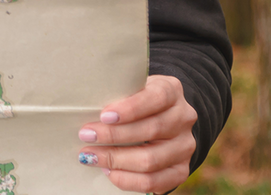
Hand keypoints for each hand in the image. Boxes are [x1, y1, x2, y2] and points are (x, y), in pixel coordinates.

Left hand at [76, 74, 196, 192]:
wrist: (162, 117)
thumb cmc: (137, 100)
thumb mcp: (132, 87)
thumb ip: (118, 94)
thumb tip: (86, 109)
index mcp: (172, 90)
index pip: (156, 98)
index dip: (131, 108)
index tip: (104, 115)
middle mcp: (184, 118)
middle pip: (151, 130)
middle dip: (113, 135)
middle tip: (86, 135)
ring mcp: (185, 147)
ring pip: (150, 159)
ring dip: (115, 160)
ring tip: (90, 156)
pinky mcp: (181, 171)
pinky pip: (153, 182)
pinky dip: (127, 179)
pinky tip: (108, 171)